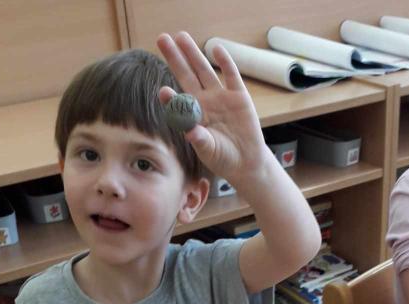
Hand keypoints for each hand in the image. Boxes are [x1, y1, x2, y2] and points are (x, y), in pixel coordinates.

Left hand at [156, 32, 267, 185]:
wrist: (246, 162)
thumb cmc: (223, 158)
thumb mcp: (209, 151)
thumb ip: (199, 138)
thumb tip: (189, 131)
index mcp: (193, 116)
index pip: (178, 101)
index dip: (171, 96)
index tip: (163, 92)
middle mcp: (204, 102)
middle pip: (187, 76)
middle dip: (175, 58)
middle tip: (162, 39)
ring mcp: (221, 97)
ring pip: (204, 70)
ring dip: (193, 53)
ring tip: (181, 36)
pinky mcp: (239, 96)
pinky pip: (231, 75)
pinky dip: (225, 61)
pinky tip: (216, 48)